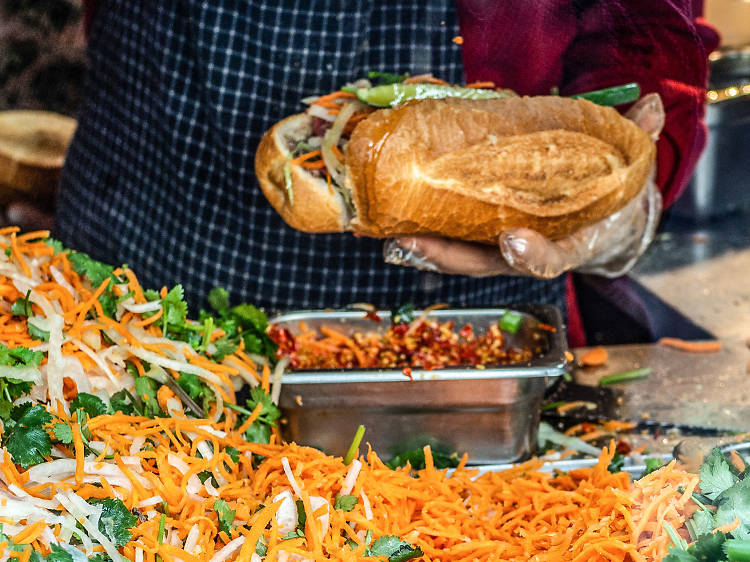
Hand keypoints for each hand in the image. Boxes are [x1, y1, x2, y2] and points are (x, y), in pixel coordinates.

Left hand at [383, 94, 663, 278]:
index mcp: (568, 245)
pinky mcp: (487, 242)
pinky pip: (456, 246)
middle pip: (487, 264)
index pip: (552, 258)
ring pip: (463, 259)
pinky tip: (402, 226)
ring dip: (429, 250)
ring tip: (395, 233)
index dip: (533, 254)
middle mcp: (529, 254)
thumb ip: (636, 142)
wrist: (601, 227)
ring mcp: (504, 252)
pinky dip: (431, 241)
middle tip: (415, 240)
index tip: (514, 239)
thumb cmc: (608, 203)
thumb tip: (652, 104)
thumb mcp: (627, 176)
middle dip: (451, 256)